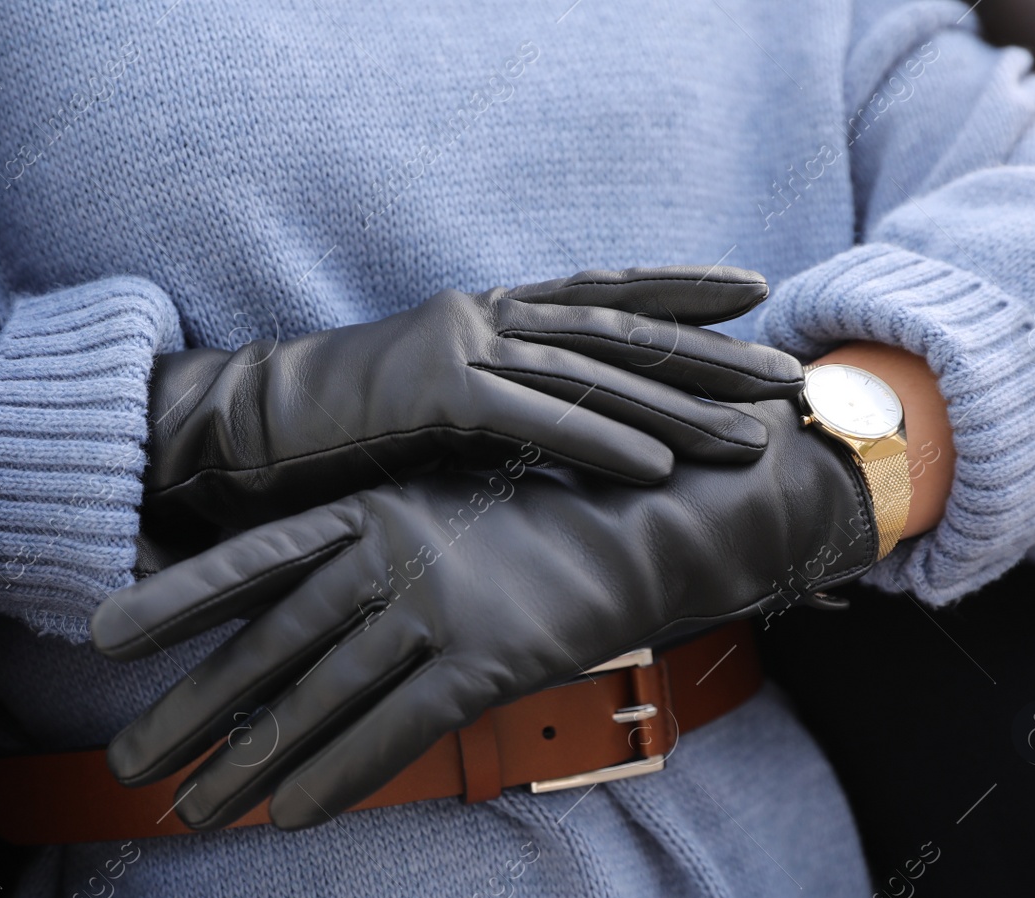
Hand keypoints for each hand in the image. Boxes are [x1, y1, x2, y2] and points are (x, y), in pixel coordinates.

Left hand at [92, 398, 876, 830]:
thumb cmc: (541, 518)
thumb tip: (291, 610)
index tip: (99, 635)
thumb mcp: (442, 515)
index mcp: (372, 507)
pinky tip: (287, 817)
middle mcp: (392, 552)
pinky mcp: (490, 657)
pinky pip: (395, 731)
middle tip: (125, 761)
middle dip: (193, 708)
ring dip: (249, 761)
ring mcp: (440, 602)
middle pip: (270, 643)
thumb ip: (367, 551)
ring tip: (190, 811)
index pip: (252, 558)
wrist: (657, 513)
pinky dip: (337, 776)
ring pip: (320, 696)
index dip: (175, 597)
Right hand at [141, 266, 803, 533]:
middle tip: (789, 377)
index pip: (603, 296)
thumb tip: (578, 437)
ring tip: (751, 433)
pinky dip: (599, 442)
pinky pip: (533, 421)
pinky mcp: (432, 393)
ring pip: (593, 375)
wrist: (245, 432)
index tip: (757, 296)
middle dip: (711, 356)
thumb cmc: (344, 433)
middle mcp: (485, 317)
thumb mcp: (441, 409)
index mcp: (489, 316)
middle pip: (620, 333)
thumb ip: (507, 408)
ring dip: (677, 407)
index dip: (680, 294)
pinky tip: (659, 467)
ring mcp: (460, 347)